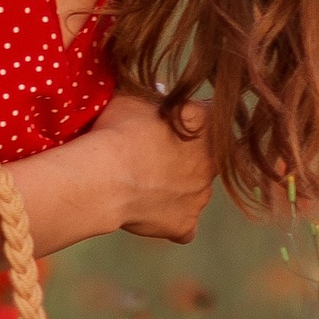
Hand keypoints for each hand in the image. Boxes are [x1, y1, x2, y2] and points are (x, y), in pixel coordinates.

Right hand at [91, 86, 215, 241]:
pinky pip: (185, 226)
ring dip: (177, 188)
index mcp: (205, 121)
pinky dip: (171, 221)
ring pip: (195, 191)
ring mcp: (201, 195)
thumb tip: (160, 92)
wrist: (105, 177)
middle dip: (184, 156)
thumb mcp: (132, 99)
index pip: (206, 116)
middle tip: (150, 155)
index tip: (161, 125)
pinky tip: (149, 212)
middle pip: (205, 156)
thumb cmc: (116, 131)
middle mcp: (213, 159)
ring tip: (142, 185)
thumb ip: (152, 97)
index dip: (182, 120)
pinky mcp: (186, 223)